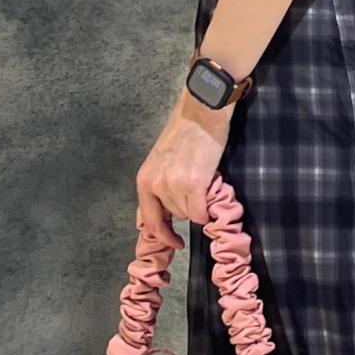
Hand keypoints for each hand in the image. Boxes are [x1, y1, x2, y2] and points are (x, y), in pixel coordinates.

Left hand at [136, 85, 233, 244]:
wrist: (201, 112)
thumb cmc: (185, 132)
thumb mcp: (161, 161)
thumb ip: (160, 185)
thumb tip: (166, 213)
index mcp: (145, 180)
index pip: (150, 220)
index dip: (164, 235)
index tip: (175, 243)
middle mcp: (156, 185)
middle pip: (176, 216)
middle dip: (188, 208)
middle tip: (197, 187)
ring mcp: (174, 186)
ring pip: (190, 215)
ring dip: (199, 205)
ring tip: (203, 181)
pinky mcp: (194, 184)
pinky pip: (201, 213)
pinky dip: (208, 210)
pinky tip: (210, 194)